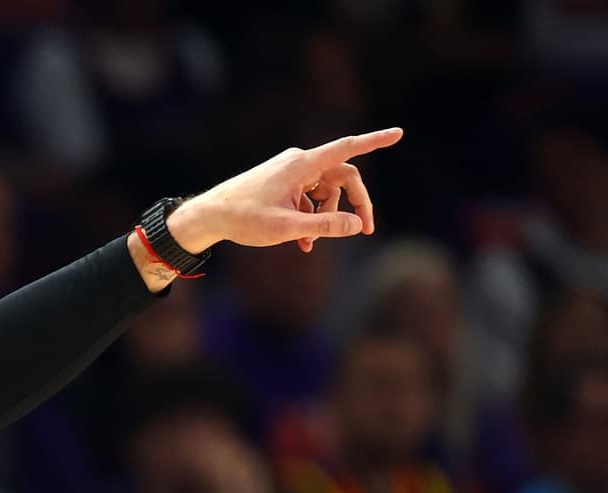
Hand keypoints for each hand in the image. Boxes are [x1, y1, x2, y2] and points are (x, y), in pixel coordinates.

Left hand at [169, 128, 402, 254]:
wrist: (209, 216)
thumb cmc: (244, 219)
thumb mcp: (287, 227)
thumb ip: (324, 225)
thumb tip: (357, 226)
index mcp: (302, 164)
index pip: (347, 149)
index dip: (374, 141)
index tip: (398, 134)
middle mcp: (298, 162)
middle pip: (342, 177)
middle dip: (353, 203)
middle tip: (364, 230)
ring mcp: (289, 171)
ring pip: (324, 190)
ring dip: (326, 215)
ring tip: (311, 243)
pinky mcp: (282, 182)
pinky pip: (308, 196)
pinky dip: (310, 216)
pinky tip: (302, 241)